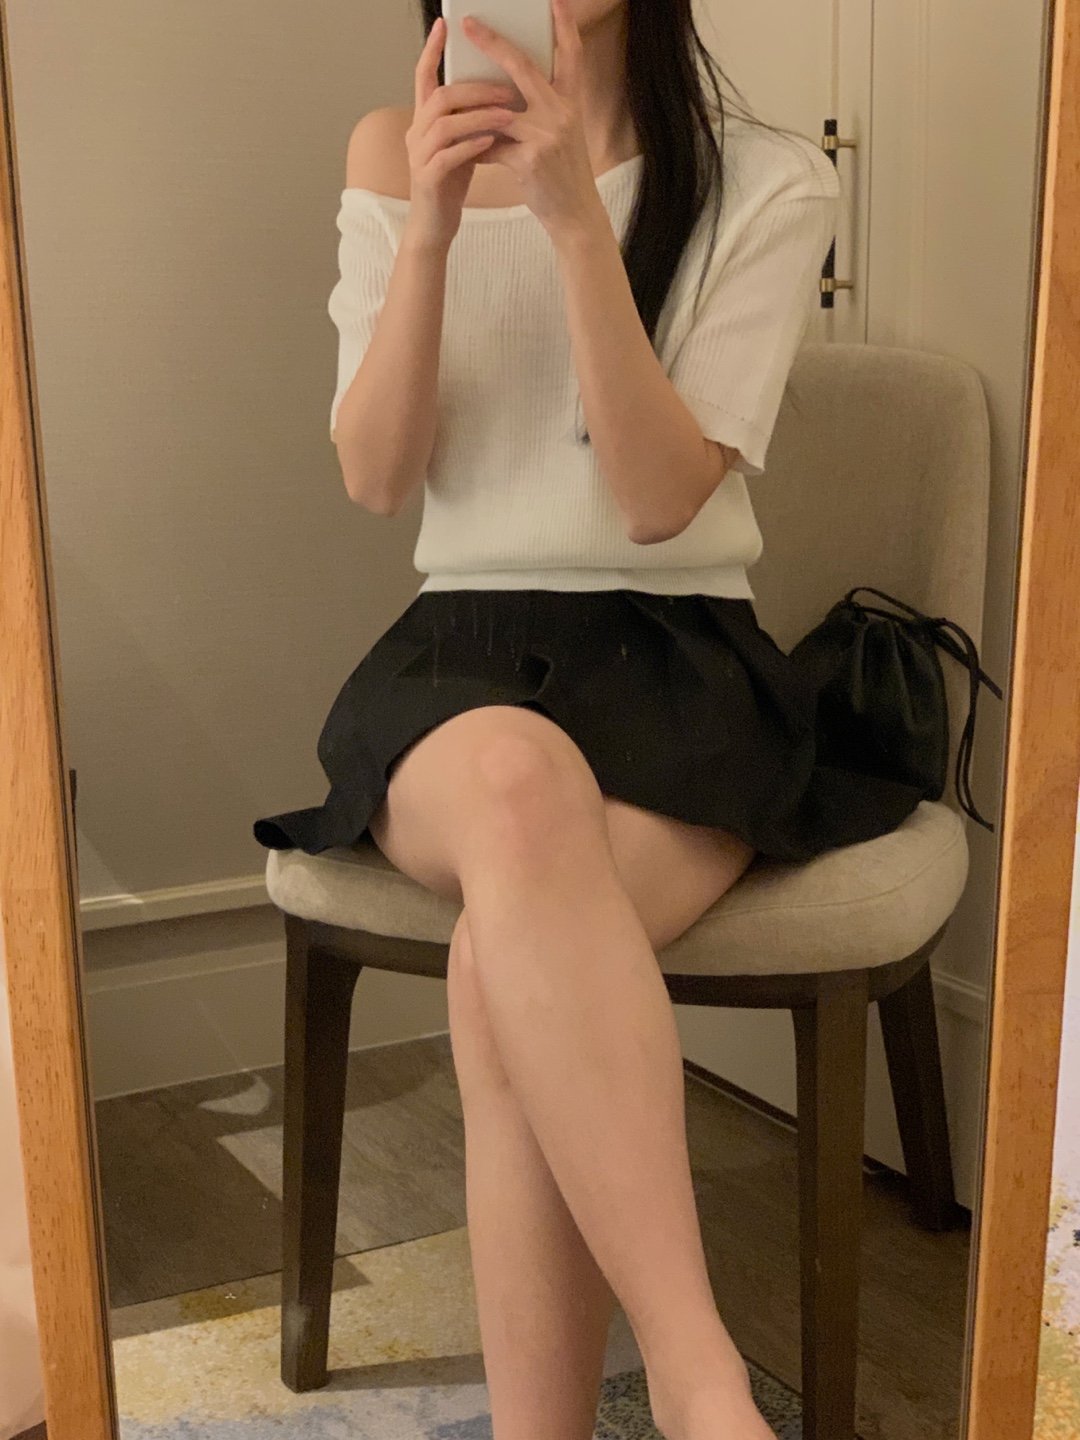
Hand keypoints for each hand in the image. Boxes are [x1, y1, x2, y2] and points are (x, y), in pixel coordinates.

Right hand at [404, 17, 518, 249]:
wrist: (435, 225)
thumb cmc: (451, 182)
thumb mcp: (461, 141)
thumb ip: (470, 116)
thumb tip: (499, 88)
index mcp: (423, 119)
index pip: (423, 76)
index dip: (432, 49)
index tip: (445, 24)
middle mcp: (415, 132)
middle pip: (440, 97)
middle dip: (475, 90)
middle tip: (508, 90)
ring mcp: (418, 156)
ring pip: (445, 124)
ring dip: (479, 117)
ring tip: (510, 116)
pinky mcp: (427, 179)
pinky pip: (447, 156)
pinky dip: (471, 146)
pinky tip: (492, 142)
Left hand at [461, 0, 606, 240]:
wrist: (576, 214)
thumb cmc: (563, 174)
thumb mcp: (561, 135)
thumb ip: (539, 110)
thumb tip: (502, 92)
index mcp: (571, 102)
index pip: (571, 55)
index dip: (564, 26)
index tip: (555, 0)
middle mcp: (562, 113)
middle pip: (523, 68)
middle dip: (494, 43)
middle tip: (470, 23)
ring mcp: (547, 135)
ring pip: (498, 109)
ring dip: (472, 105)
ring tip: (449, 95)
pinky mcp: (530, 160)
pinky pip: (492, 145)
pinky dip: (476, 147)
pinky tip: (465, 150)